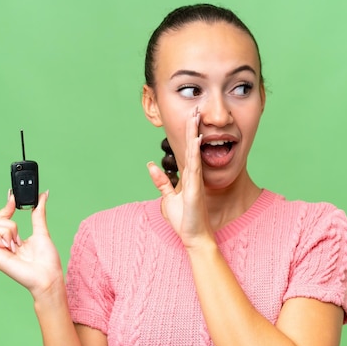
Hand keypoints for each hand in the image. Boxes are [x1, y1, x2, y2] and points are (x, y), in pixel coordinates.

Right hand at [0, 191, 62, 298]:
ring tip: (16, 245)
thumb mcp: (42, 231)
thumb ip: (39, 213)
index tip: (14, 199)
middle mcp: (2, 244)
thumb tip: (43, 195)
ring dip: (5, 231)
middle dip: (7, 222)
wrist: (48, 275)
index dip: (5, 207)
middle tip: (19, 237)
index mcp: (11, 238)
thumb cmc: (47, 260)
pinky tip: (10, 247)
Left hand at [147, 107, 212, 247]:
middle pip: (193, 146)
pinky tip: (196, 139)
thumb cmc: (185, 221)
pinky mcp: (195, 188)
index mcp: (189, 177)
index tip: (191, 118)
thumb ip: (161, 182)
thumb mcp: (168, 198)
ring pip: (195, 152)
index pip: (188, 150)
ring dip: (194, 133)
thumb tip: (150, 166)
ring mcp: (196, 180)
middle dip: (193, 127)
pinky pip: (196, 166)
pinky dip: (195, 151)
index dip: (189, 134)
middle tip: (195, 108)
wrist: (194, 237)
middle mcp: (195, 175)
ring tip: (195, 116)